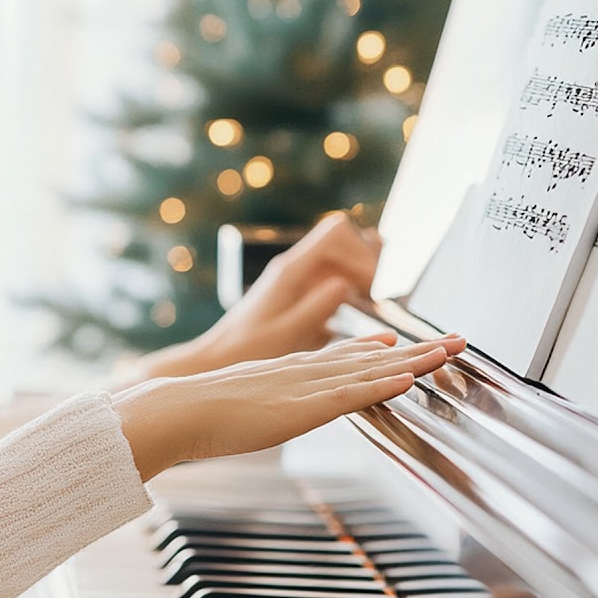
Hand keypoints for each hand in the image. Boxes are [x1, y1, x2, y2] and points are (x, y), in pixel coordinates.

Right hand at [113, 333, 464, 480]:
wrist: (173, 409)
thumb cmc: (193, 413)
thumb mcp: (235, 404)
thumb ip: (257, 403)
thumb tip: (258, 411)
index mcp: (287, 371)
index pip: (343, 357)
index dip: (378, 351)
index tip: (406, 343)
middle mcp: (303, 370)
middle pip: (371, 357)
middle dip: (416, 349)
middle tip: (455, 340)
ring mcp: (306, 385)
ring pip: (373, 369)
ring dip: (417, 359)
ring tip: (451, 351)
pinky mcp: (304, 406)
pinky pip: (354, 392)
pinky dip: (384, 383)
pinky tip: (411, 377)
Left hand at [132, 211, 380, 379]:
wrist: (215, 362)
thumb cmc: (243, 352)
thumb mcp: (283, 335)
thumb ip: (314, 309)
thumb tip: (343, 284)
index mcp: (290, 271)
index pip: (337, 234)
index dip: (362, 252)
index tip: (375, 284)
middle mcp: (294, 269)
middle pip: (344, 241)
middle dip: (369, 262)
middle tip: (382, 292)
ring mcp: (296, 280)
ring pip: (340, 260)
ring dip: (362, 276)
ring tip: (377, 301)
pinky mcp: (298, 297)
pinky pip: (332, 281)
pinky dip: (352, 290)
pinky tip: (360, 313)